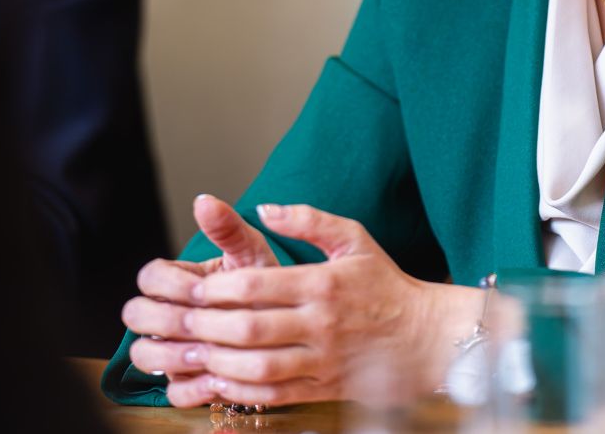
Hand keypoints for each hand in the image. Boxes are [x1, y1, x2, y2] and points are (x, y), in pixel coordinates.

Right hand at [122, 194, 281, 400]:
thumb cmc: (268, 287)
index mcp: (180, 281)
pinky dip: (191, 386)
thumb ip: (228, 230)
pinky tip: (218, 376)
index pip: (149, 278)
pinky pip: (173, 392)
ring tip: (206, 351)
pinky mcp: (190, 382)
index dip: (169, 285)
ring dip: (171, 354)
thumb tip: (204, 201)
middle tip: (197, 322)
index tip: (202, 289)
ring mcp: (176, 350)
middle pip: (135, 316)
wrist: (293, 328)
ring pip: (144, 355)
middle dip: (162, 320)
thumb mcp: (253, 256)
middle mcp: (170, 316)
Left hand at [126, 202, 478, 409]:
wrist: (425, 337)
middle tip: (179, 322)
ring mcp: (323, 360)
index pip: (256, 286)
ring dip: (219, 362)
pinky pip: (275, 395)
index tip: (192, 287)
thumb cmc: (384, 284)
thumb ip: (308, 219)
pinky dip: (242, 390)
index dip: (216, 289)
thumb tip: (264, 208)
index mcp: (323, 283)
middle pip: (251, 328)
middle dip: (207, 327)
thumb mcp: (353, 239)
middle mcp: (321, 323)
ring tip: (193, 351)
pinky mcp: (324, 388)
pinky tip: (219, 379)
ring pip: (259, 367)